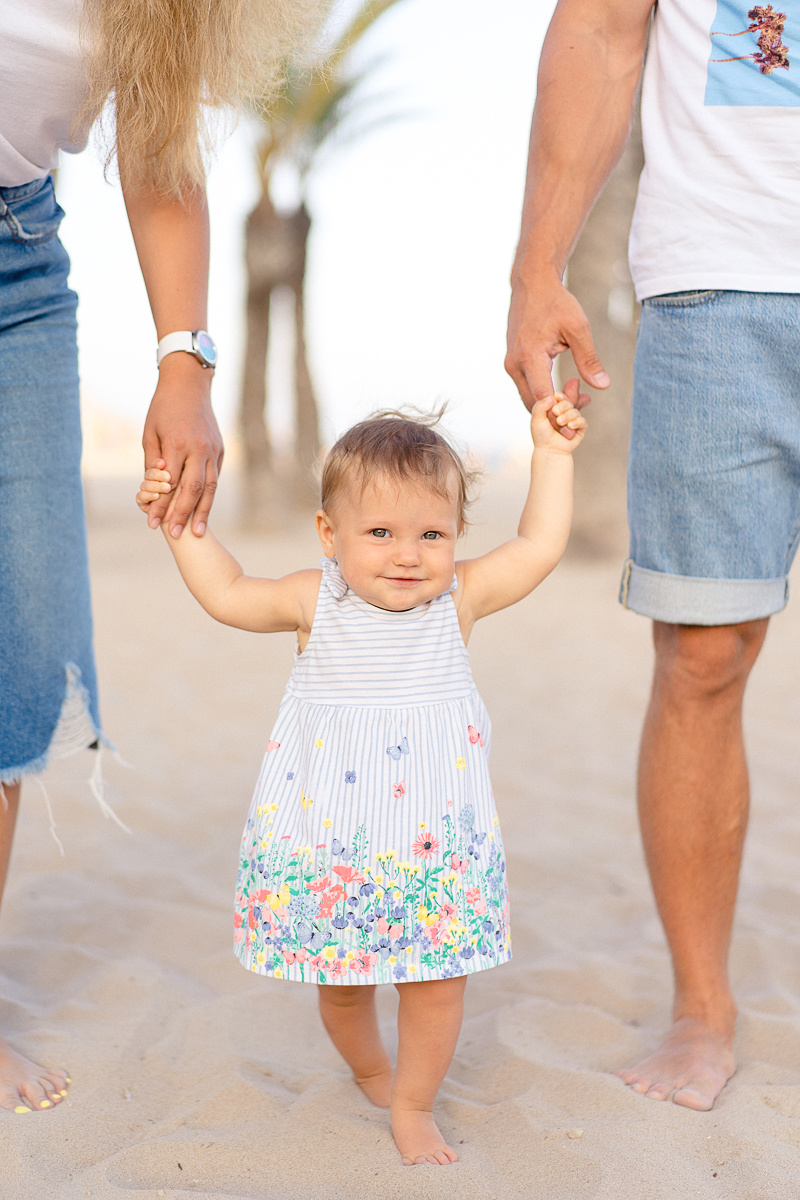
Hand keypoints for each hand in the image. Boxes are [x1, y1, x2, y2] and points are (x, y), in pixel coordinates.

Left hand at [141, 354, 222, 537]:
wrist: (189, 384)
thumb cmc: (163, 408)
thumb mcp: (150, 433)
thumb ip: (154, 462)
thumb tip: (155, 490)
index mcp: (177, 443)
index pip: (169, 483)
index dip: (161, 506)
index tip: (153, 523)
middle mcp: (199, 448)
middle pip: (193, 489)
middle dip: (183, 514)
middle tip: (175, 535)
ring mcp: (213, 450)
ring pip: (210, 487)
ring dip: (203, 512)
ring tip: (198, 533)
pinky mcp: (220, 451)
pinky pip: (214, 478)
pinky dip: (209, 496)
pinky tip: (203, 511)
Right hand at [505, 271, 609, 412]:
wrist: (532, 284)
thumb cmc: (556, 303)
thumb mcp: (578, 328)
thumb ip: (589, 359)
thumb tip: (603, 385)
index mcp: (530, 357)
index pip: (543, 398)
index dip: (561, 409)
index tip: (581, 406)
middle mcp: (514, 365)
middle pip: (533, 405)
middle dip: (558, 411)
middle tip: (584, 402)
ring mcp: (511, 365)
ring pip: (529, 399)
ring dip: (552, 404)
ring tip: (579, 393)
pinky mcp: (512, 363)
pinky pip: (527, 387)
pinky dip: (544, 394)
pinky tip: (565, 386)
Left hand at [531, 386, 586, 453]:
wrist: (550, 450)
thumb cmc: (542, 436)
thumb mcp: (536, 419)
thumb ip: (540, 406)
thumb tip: (552, 397)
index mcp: (554, 409)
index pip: (559, 398)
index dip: (560, 396)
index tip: (557, 397)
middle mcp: (564, 413)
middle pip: (568, 403)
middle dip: (562, 407)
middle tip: (555, 413)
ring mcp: (572, 420)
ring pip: (575, 412)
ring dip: (568, 416)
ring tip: (560, 423)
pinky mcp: (580, 428)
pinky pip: (582, 421)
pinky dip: (576, 422)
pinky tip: (570, 426)